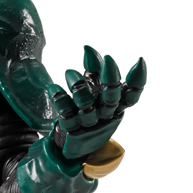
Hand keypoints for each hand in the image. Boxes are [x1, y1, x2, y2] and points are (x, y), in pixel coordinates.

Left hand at [52, 46, 146, 160]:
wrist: (71, 144)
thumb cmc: (86, 110)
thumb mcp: (92, 88)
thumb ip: (93, 69)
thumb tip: (87, 47)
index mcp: (115, 105)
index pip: (132, 95)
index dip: (138, 80)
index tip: (139, 60)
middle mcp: (105, 115)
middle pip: (112, 98)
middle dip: (111, 78)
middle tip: (108, 59)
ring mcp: (89, 124)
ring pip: (87, 107)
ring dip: (79, 87)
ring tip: (69, 72)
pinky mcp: (72, 131)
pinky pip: (66, 116)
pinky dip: (60, 100)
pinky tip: (53, 88)